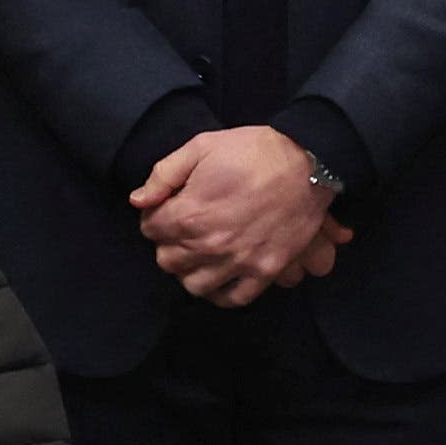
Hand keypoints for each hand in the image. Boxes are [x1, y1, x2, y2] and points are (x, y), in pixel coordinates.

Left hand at [130, 124, 338, 307]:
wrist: (308, 162)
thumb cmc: (253, 150)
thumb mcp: (202, 146)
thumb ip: (164, 174)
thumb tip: (137, 200)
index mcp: (188, 214)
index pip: (150, 229)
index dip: (155, 216)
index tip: (168, 208)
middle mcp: (208, 245)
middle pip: (168, 261)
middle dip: (169, 244)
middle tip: (183, 231)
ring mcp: (238, 262)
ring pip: (194, 286)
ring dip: (191, 271)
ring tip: (199, 256)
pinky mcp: (265, 271)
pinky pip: (234, 298)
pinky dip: (221, 293)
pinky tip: (220, 277)